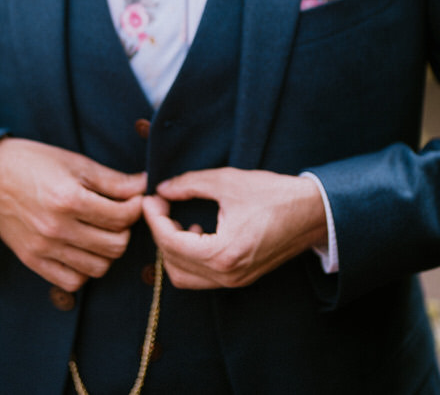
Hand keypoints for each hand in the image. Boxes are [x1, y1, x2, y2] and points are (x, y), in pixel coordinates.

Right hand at [0, 138, 145, 290]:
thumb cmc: (34, 163)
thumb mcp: (75, 163)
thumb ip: (112, 180)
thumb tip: (145, 185)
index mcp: (69, 199)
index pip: (122, 217)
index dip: (136, 207)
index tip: (133, 199)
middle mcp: (57, 228)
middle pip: (115, 246)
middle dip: (125, 230)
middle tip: (119, 216)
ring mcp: (44, 248)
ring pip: (98, 268)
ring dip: (107, 251)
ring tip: (101, 231)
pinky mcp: (33, 261)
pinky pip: (73, 281)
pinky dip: (85, 269)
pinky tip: (83, 249)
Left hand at [142, 168, 326, 289]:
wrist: (312, 213)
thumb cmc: (273, 195)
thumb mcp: (227, 181)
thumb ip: (189, 184)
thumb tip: (163, 188)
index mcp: (223, 253)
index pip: (171, 242)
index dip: (154, 218)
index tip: (150, 197)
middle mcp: (227, 276)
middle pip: (173, 263)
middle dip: (160, 233)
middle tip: (159, 205)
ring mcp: (235, 281)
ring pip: (184, 277)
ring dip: (172, 249)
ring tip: (176, 218)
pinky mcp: (240, 278)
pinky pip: (202, 277)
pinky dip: (189, 257)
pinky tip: (196, 230)